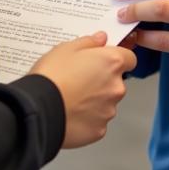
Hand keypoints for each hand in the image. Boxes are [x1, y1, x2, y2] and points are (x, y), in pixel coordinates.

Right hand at [31, 32, 136, 147]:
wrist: (39, 110)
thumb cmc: (52, 77)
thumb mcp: (66, 48)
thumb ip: (88, 42)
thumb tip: (100, 39)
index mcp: (111, 63)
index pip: (129, 58)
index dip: (117, 58)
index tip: (104, 59)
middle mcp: (116, 87)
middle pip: (117, 81)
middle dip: (103, 80)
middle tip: (79, 78)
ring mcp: (109, 110)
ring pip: (107, 102)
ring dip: (95, 99)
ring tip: (72, 96)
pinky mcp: (99, 130)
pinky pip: (97, 120)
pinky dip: (88, 117)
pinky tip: (71, 111)